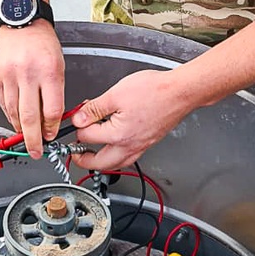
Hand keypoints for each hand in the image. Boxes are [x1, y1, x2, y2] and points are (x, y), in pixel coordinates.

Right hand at [0, 22, 64, 157]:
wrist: (21, 21)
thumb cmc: (42, 43)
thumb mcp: (58, 65)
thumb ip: (55, 93)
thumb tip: (50, 121)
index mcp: (49, 71)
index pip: (51, 109)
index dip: (51, 128)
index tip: (50, 136)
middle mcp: (27, 73)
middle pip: (30, 116)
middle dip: (33, 140)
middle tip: (35, 151)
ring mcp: (8, 74)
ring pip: (13, 112)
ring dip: (20, 128)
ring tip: (25, 136)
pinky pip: (1, 101)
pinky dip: (9, 113)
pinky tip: (14, 119)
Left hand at [70, 69, 191, 173]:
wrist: (180, 92)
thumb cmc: (154, 91)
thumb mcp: (116, 94)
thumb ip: (94, 109)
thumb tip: (79, 119)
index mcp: (118, 135)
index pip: (87, 137)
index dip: (77, 127)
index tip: (76, 120)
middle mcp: (130, 146)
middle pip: (100, 163)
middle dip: (83, 160)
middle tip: (74, 153)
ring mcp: (141, 146)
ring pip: (116, 164)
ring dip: (101, 161)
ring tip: (91, 152)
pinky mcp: (148, 142)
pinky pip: (128, 157)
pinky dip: (116, 155)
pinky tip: (114, 145)